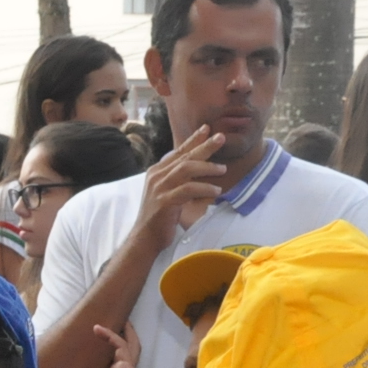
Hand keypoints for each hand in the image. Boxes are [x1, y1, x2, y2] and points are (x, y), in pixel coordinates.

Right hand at [130, 125, 226, 250]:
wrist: (144, 238)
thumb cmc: (159, 218)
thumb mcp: (168, 193)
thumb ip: (180, 180)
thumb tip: (203, 172)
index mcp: (156, 172)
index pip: (177, 151)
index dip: (193, 139)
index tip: (207, 129)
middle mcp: (156, 176)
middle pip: (184, 156)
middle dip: (204, 145)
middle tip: (221, 138)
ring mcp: (159, 188)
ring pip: (186, 169)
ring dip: (207, 167)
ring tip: (223, 170)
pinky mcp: (165, 201)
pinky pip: (188, 189)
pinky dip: (204, 188)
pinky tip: (216, 191)